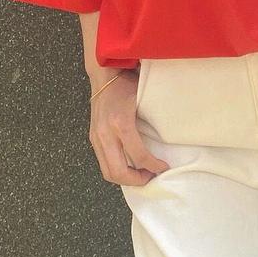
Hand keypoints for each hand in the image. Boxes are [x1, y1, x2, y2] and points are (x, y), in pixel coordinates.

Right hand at [88, 71, 170, 185]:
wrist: (104, 75)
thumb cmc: (126, 84)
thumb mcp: (142, 100)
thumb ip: (150, 121)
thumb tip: (164, 144)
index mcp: (121, 123)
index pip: (138, 155)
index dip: (153, 166)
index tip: (164, 167)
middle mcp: (105, 133)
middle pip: (118, 171)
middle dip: (136, 180)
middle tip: (151, 177)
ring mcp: (96, 137)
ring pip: (107, 172)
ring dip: (125, 179)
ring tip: (141, 175)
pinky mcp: (92, 138)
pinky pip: (103, 163)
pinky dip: (116, 170)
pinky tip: (129, 167)